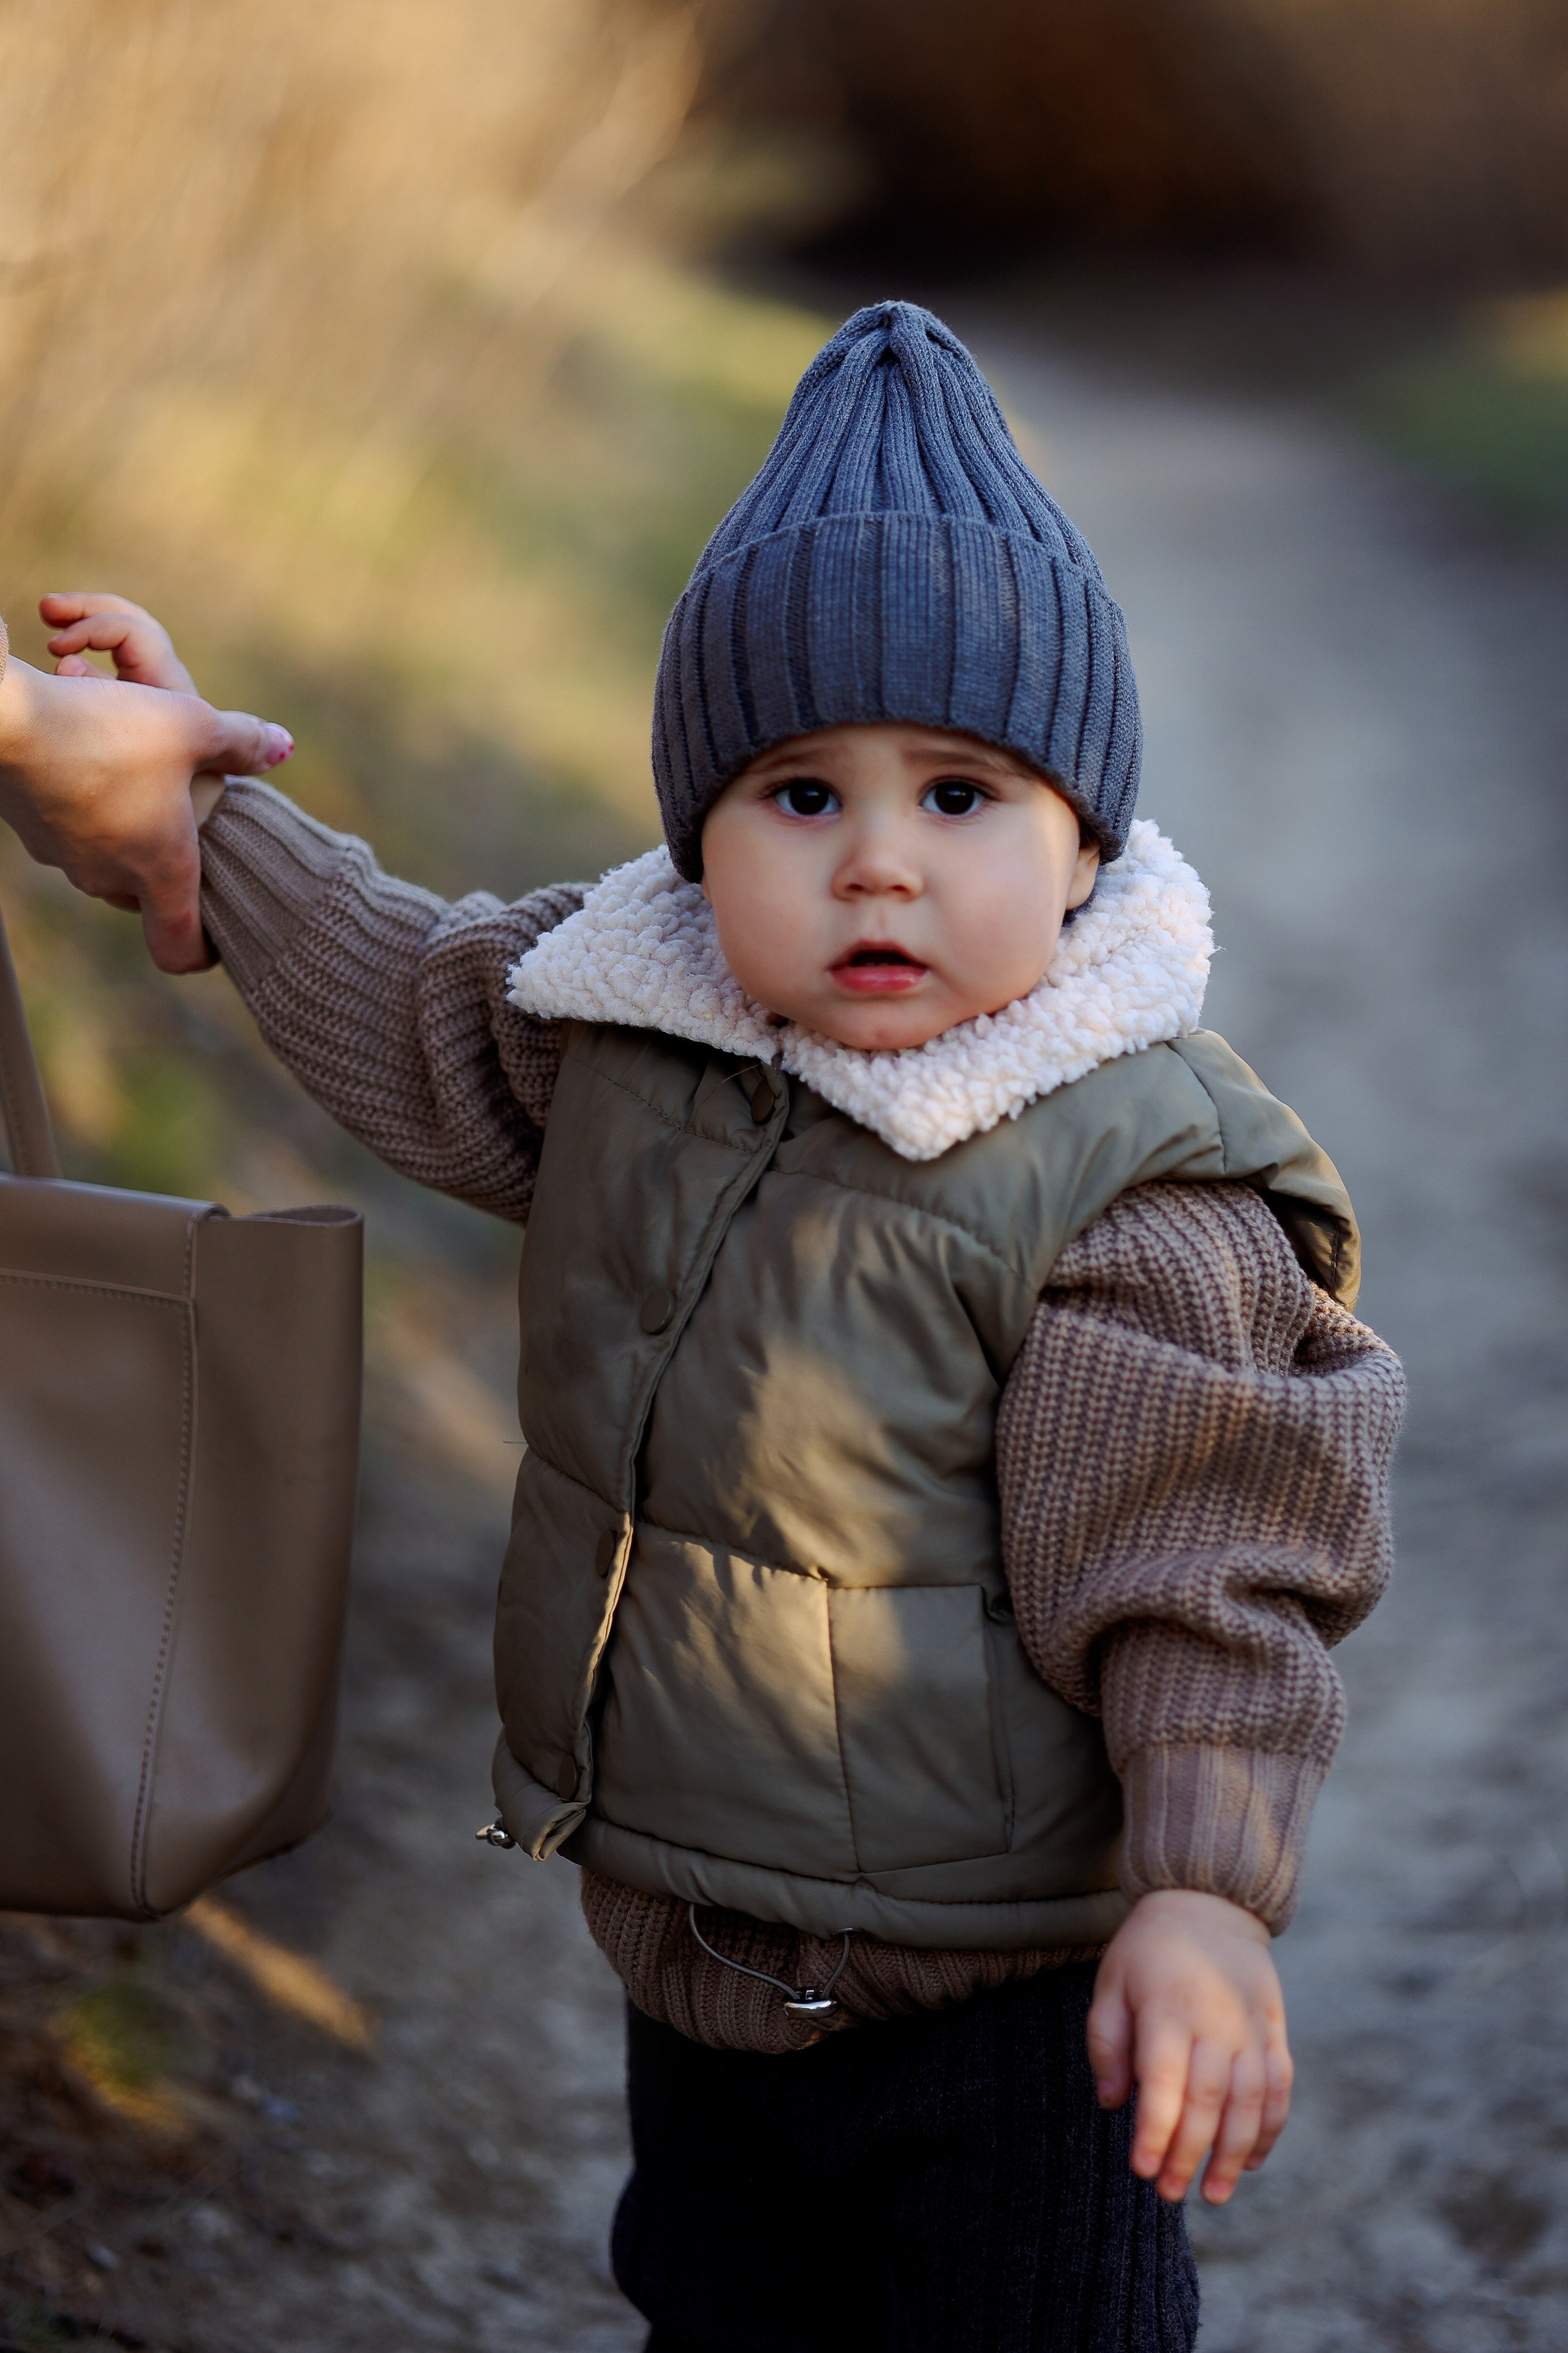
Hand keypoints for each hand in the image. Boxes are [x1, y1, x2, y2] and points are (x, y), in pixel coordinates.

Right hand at [0, 597, 291, 972]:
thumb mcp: (191, 724)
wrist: (6, 718)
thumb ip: (240, 741)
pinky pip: (72, 835)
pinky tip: (92, 764)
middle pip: (150, 898)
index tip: (219, 934)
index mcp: (160, 872)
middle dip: (169, 869)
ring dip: (127, 834)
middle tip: (185, 822)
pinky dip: (88, 812)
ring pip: (109, 863)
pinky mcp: (30, 832)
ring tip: (137, 779)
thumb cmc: (109, 727)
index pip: (181, 951)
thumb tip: (282, 746)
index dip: (205, 951)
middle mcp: (110, 879)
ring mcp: (64, 859)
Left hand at [1087, 1889, 1291, 2205]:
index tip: (1141, 2170)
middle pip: (1208, 2102)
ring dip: (1233, 2155)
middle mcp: (1216, 2020)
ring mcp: (1252, 2026)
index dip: (1154, 2132)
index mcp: (1168, 2008)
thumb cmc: (1148, 1951)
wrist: (1208, 1902)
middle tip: (1169, 2193)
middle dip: (1189, 2155)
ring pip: (1250, 2103)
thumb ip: (1107, 2044)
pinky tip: (1252, 2161)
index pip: (1163, 2084)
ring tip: (1214, 2194)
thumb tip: (1112, 2106)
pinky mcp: (1275, 2030)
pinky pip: (1279, 2088)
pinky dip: (1269, 2129)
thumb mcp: (1111, 1984)